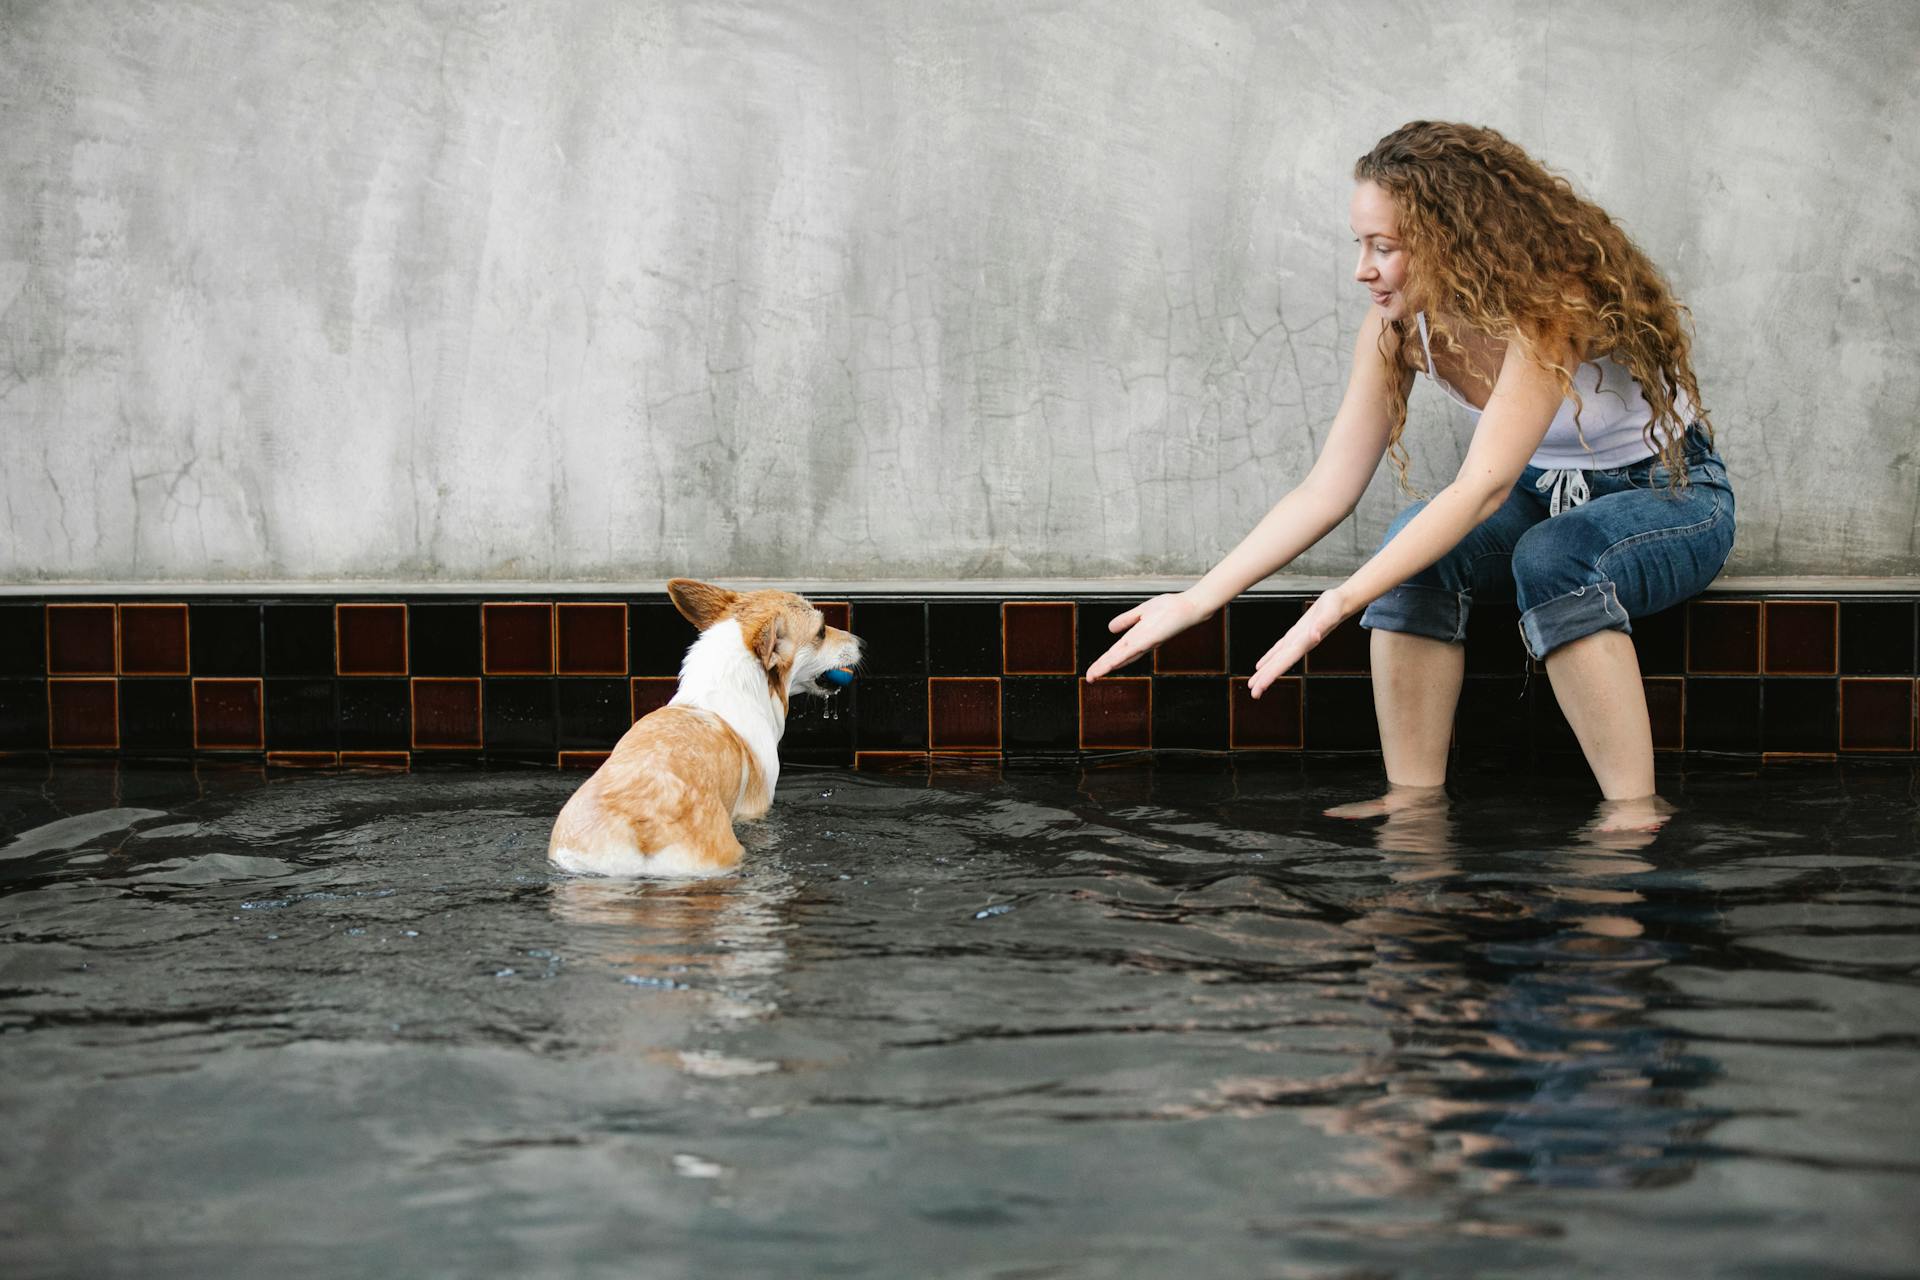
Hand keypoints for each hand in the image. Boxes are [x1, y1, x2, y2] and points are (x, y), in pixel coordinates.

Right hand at [1086, 592, 1204, 680]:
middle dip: (1102, 668)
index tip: (1093, 672)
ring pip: (1122, 657)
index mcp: (1137, 639)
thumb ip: (1126, 620)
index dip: (1104, 662)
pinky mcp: (1151, 639)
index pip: (1117, 653)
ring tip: (1094, 676)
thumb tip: (1110, 629)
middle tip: (1089, 679)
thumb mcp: (1141, 612)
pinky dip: (1121, 657)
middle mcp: (1141, 644)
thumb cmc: (1169, 608)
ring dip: (1107, 666)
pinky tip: (1111, 663)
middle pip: (1117, 658)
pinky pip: (1133, 649)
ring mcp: (1145, 642)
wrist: (1188, 607)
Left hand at [1249, 589, 1348, 696]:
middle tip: (1254, 694)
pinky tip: (1261, 665)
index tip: (1261, 686)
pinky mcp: (1294, 634)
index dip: (1272, 674)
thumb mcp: (1330, 613)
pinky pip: (1279, 649)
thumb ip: (1322, 625)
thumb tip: (1315, 636)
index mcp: (1305, 643)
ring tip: (1253, 684)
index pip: (1285, 662)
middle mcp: (1299, 645)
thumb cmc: (1336, 607)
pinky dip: (1269, 658)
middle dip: (1266, 679)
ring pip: (1277, 659)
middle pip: (1279, 665)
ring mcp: (1296, 641)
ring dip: (1265, 672)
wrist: (1341, 602)